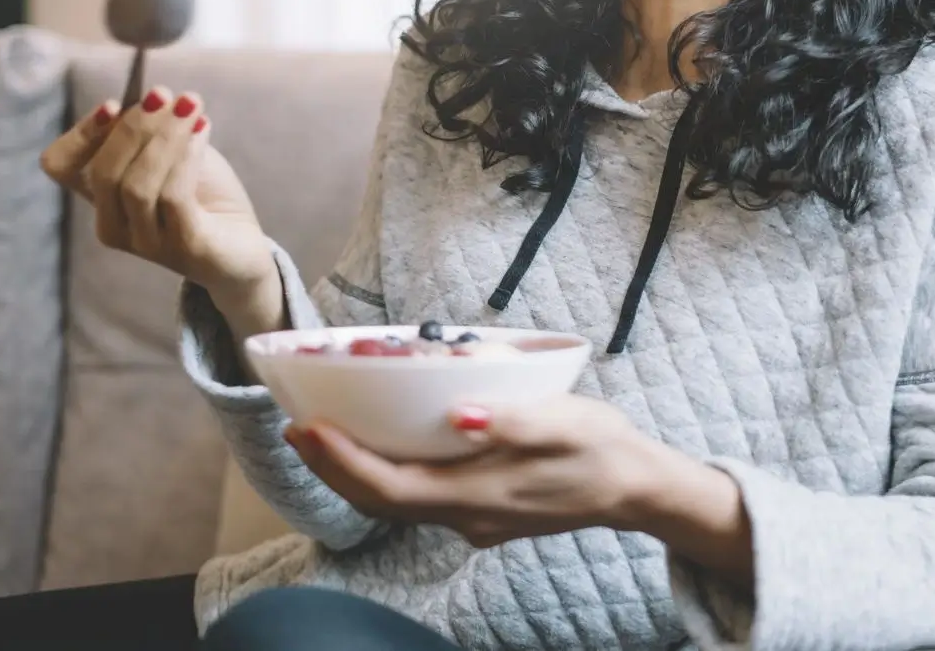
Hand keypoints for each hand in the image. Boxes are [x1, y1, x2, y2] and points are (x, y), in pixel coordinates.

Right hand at [39, 87, 275, 308]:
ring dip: (165, 137)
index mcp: (101, 198)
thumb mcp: (172, 155)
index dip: (81, 133)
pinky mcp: (184, 248)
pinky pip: (173, 197)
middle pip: (103, 172)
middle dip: (134, 126)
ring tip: (192, 106)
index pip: (61, 165)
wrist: (243, 247)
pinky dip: (186, 157)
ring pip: (137, 186)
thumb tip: (150, 98)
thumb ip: (153, 133)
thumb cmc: (203, 196)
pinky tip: (203, 130)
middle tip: (165, 94)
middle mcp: (113, 225)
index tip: (114, 104)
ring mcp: (146, 242)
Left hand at [285, 395, 688, 548]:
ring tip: (323, 437)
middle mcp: (466, 516)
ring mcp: (473, 519)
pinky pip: (417, 500)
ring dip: (353, 474)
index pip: (390, 487)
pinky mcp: (482, 512)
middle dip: (332, 469)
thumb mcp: (566, 423)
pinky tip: (380, 448)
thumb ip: (513, 421)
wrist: (636, 488)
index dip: (342, 462)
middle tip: (297, 428)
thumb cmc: (602, 447)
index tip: (309, 428)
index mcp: (479, 494)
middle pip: (380, 502)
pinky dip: (385, 476)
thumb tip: (463, 415)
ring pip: (395, 505)